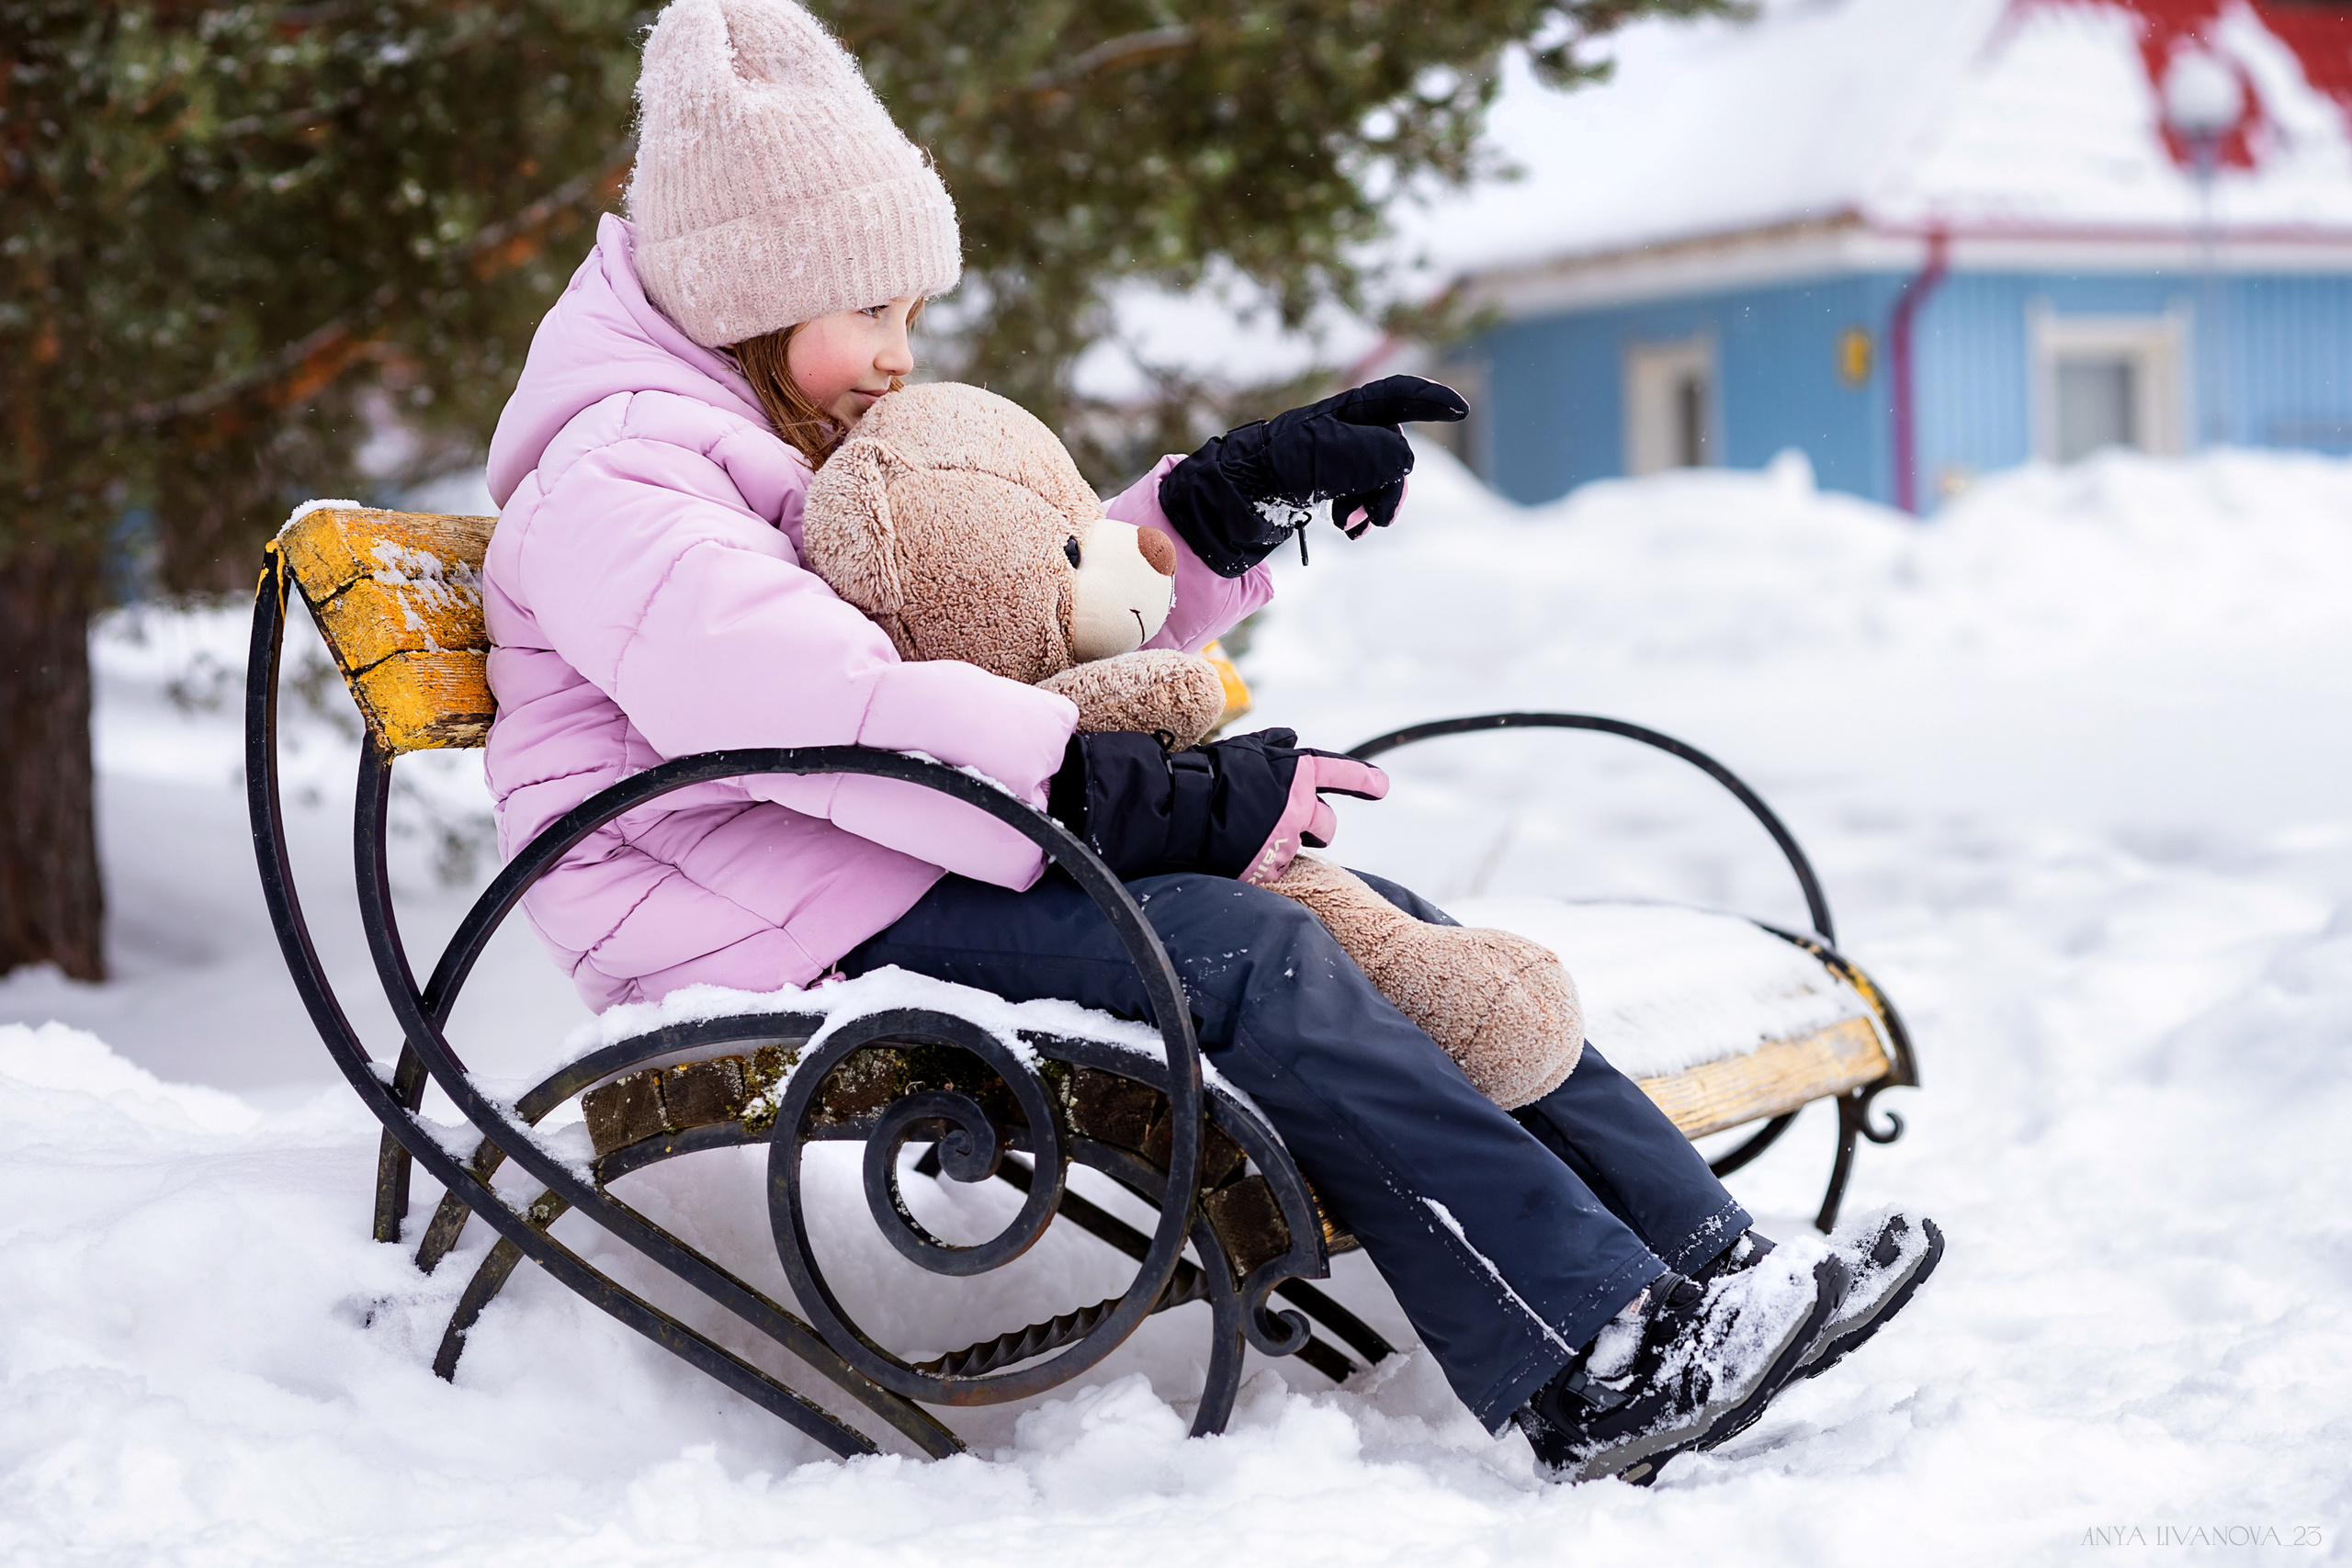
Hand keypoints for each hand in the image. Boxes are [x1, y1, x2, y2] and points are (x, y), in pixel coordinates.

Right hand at [1048, 728, 1388, 882]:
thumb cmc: (1204, 773)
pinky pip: (1280, 867)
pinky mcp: (1270, 864)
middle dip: (1312, 827)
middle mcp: (1298, 802)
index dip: (1365, 781)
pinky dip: (1266, 861)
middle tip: (1282, 824)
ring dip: (1290, 844)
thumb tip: (1292, 738)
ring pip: (1304, 847)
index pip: (1340, 773)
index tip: (1381, 788)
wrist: (1176, 808)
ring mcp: (1285, 835)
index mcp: (1295, 769)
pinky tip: (1242, 850)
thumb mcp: (1242, 750)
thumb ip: (1273, 746)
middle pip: (1328, 824)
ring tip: (1256, 835)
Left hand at [1156, 375, 1469, 576]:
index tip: (1461, 409)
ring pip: (1382, 478)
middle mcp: (1345, 429)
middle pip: (1395, 450)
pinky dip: (1362, 514)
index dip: (1430, 399)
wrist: (1232, 499)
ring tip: (1350, 528)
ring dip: (1375, 505)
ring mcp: (1338, 456)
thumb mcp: (1323, 458)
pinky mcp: (1329, 482)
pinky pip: (1364, 495)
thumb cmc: (1273, 470)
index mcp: (1345, 412)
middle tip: (1377, 520)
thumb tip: (1404, 458)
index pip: (1396, 395)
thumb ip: (1370, 454)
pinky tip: (1346, 530)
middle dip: (1391, 486)